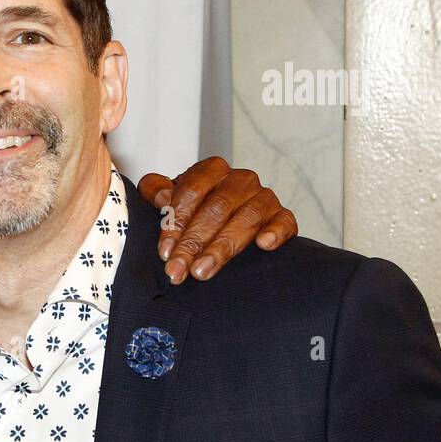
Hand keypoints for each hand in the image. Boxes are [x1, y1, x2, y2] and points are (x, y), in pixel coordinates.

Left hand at [137, 157, 296, 283]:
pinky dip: (276, 231)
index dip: (176, 222)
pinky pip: (284, 221)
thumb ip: (156, 190)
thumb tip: (160, 198)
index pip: (191, 192)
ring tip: (202, 271)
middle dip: (193, 243)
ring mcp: (263, 197)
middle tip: (177, 270)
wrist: (224, 218)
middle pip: (216, 209)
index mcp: (211, 170)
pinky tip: (264, 244)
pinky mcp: (281, 215)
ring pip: (245, 219)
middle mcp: (240, 179)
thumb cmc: (193, 207)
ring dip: (221, 248)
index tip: (165, 252)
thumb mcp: (169, 196)